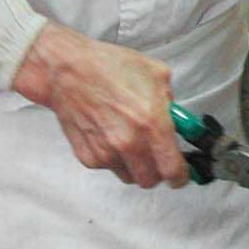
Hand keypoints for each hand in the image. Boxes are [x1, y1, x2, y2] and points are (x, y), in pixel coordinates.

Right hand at [12, 23, 187, 189]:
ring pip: (129, 177)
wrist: (67, 71)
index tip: (181, 174)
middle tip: (156, 156)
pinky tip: (110, 136)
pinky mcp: (88, 157)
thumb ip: (172, 104)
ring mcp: (106, 153)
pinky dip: (113, 159)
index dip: (180, 176)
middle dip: (157, 171)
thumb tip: (179, 122)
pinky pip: (109, 168)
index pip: (172, 170)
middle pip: (151, 180)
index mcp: (152, 124)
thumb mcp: (156, 75)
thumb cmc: (111, 67)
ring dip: (135, 166)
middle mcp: (130, 144)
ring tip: (131, 142)